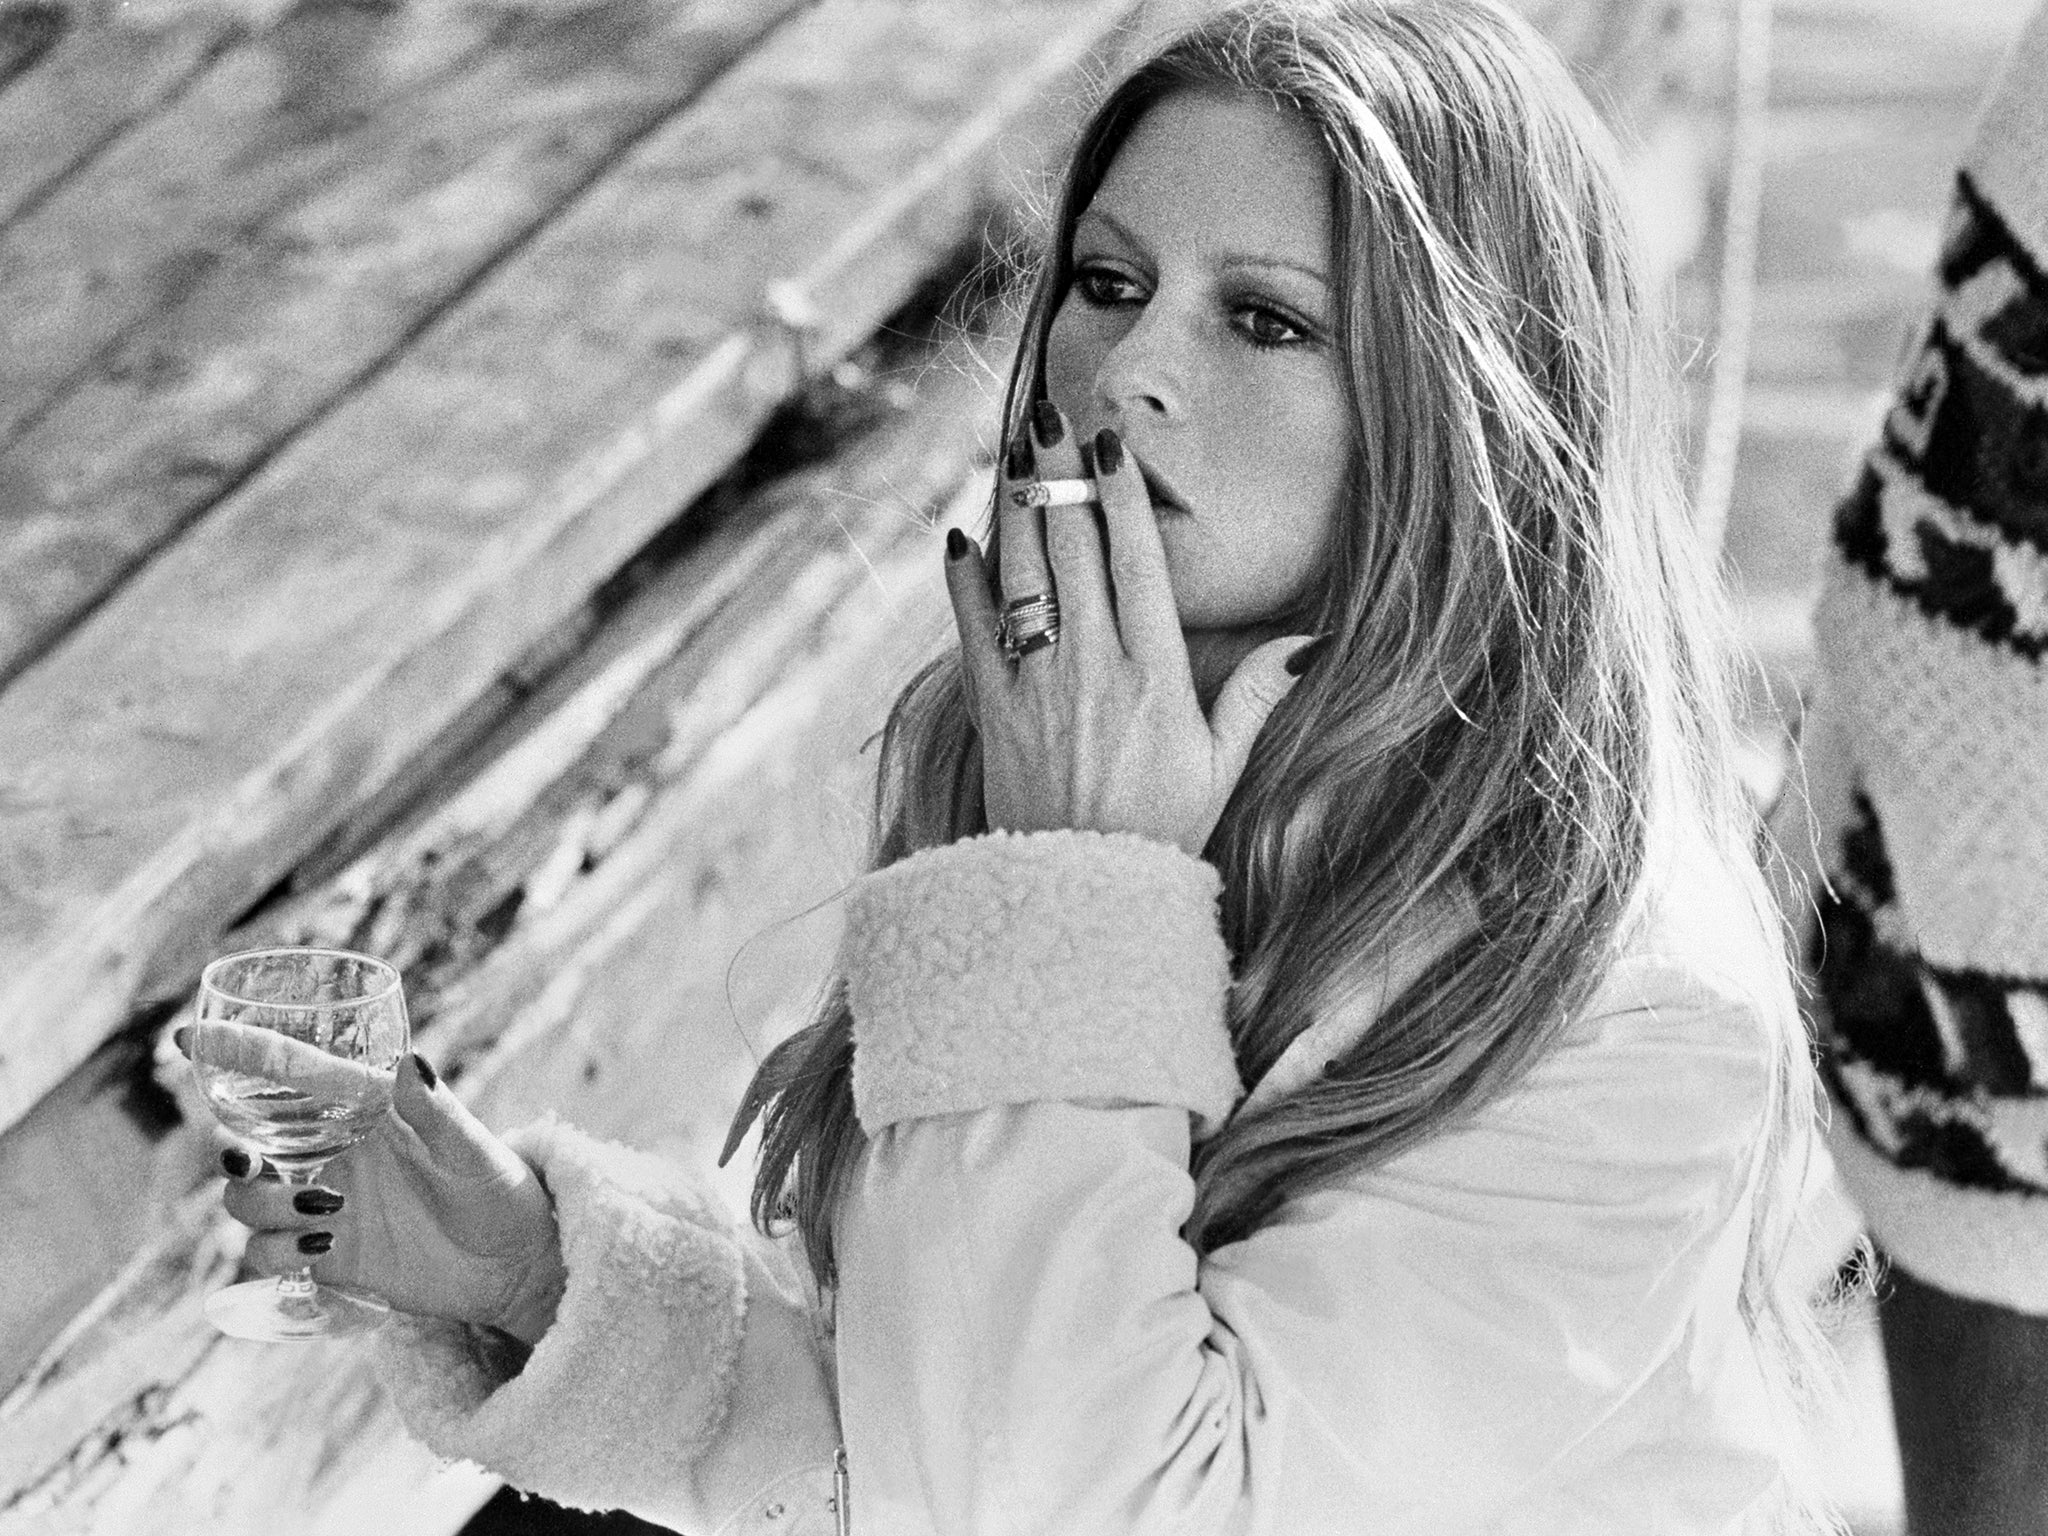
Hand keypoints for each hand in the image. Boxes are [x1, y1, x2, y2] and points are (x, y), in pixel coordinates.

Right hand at [187, 1044, 567, 1345]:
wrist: (515, 1264)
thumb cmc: (501, 1189)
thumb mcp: (475, 1150)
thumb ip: (439, 1112)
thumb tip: (411, 1060)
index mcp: (363, 1110)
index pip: (290, 1074)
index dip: (238, 1053)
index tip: (185, 1037)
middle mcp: (332, 1153)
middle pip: (247, 1143)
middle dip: (231, 1151)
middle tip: (250, 1161)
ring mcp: (323, 1205)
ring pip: (247, 1201)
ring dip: (265, 1206)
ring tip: (328, 1213)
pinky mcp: (324, 1256)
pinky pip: (266, 1254)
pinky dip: (276, 1251)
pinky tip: (323, 1248)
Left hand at [945, 402, 1313, 855]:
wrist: (1081, 896)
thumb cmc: (1160, 831)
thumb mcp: (1223, 766)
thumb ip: (1257, 696)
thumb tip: (1314, 641)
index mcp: (1157, 673)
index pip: (1137, 561)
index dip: (1120, 495)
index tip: (1109, 447)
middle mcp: (1095, 666)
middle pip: (1073, 547)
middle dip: (1059, 476)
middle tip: (1050, 419)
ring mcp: (1037, 685)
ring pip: (1021, 573)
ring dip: (1014, 508)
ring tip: (1013, 454)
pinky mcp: (992, 710)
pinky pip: (973, 628)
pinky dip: (964, 580)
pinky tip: (962, 539)